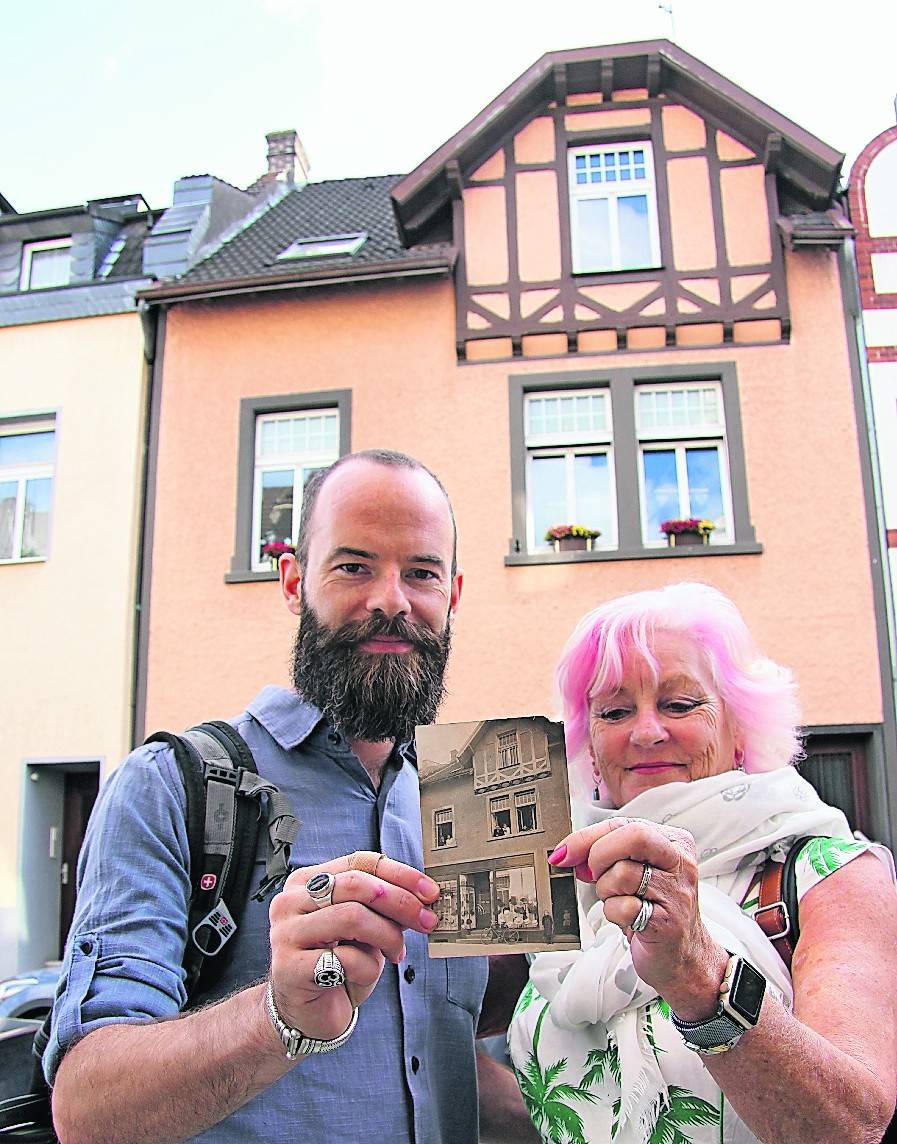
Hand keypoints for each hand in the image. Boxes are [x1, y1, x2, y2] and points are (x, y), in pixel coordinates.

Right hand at [268, 853, 439, 1040]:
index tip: (429, 891)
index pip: (359, 862)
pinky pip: (344, 958)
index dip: (400, 873)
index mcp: (308, 881)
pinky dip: (369, 967)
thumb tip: (423, 896)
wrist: (306, 1013)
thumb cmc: (336, 964)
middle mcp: (292, 901)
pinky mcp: (289, 967)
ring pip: (351, 916)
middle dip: (400, 902)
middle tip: (426, 920)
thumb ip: (382, 907)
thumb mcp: (363, 928)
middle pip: (357, 885)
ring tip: (397, 952)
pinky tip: (367, 974)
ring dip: (387, 935)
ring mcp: (286, 932)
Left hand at [550, 819, 725, 1007]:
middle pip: (632, 838)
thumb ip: (604, 852)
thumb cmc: (653, 907)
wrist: (682, 954)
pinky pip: (624, 908)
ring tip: (621, 900)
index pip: (624, 824)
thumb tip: (567, 852)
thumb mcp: (633, 870)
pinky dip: (615, 914)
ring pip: (622, 874)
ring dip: (607, 891)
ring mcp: (677, 892)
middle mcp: (680, 862)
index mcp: (673, 841)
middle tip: (597, 876)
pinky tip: (628, 919)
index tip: (565, 852)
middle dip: (600, 857)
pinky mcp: (668, 922)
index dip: (587, 837)